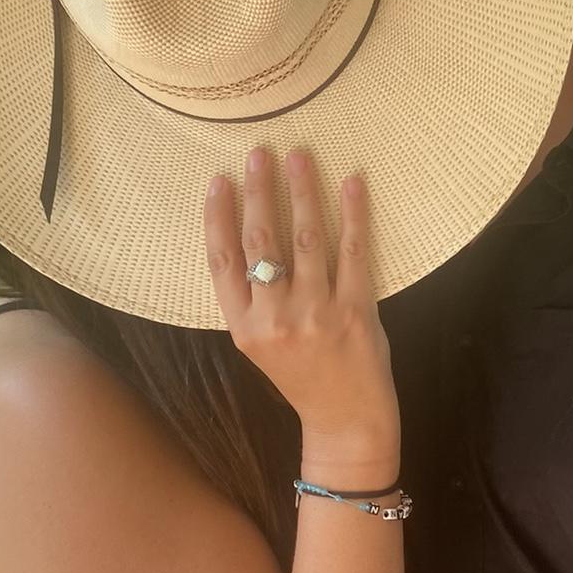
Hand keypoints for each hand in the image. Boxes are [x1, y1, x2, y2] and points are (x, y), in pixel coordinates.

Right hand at [206, 148, 398, 484]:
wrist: (345, 420)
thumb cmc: (303, 377)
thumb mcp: (262, 345)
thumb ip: (253, 300)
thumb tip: (248, 235)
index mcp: (243, 328)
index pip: (222, 260)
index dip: (218, 216)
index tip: (220, 179)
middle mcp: (274, 319)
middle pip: (261, 241)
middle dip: (259, 190)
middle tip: (260, 152)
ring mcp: (315, 314)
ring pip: (304, 239)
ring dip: (302, 191)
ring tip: (299, 157)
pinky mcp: (355, 312)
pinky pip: (353, 252)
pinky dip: (352, 213)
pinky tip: (351, 183)